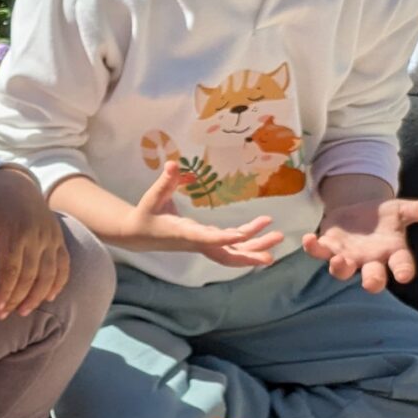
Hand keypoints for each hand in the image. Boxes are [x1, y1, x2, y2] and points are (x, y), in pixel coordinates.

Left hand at [0, 167, 69, 317]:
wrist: (19, 184)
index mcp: (16, 232)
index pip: (11, 269)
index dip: (5, 291)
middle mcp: (37, 237)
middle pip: (31, 276)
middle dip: (18, 299)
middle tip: (4, 315)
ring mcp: (51, 238)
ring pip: (49, 274)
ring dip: (38, 296)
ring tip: (24, 312)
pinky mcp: (59, 239)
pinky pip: (64, 265)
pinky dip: (58, 283)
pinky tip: (48, 298)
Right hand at [129, 159, 283, 266]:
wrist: (138, 235)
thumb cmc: (145, 214)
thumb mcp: (152, 196)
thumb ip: (165, 181)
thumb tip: (172, 164)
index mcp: (183, 233)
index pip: (205, 239)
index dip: (223, 239)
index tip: (241, 236)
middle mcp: (197, 242)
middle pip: (226, 254)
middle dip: (250, 254)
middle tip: (273, 250)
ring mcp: (203, 243)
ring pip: (233, 251)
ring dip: (256, 246)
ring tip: (278, 236)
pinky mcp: (207, 240)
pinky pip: (231, 244)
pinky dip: (248, 238)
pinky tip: (263, 226)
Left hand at [302, 188, 417, 291]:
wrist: (356, 211)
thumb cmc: (382, 216)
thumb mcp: (400, 209)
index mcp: (392, 252)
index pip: (402, 265)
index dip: (403, 271)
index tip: (405, 276)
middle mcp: (370, 260)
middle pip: (373, 277)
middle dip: (372, 281)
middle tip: (372, 284)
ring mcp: (348, 256)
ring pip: (343, 271)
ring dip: (340, 268)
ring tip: (339, 261)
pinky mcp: (328, 248)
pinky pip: (318, 252)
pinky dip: (312, 248)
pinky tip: (308, 239)